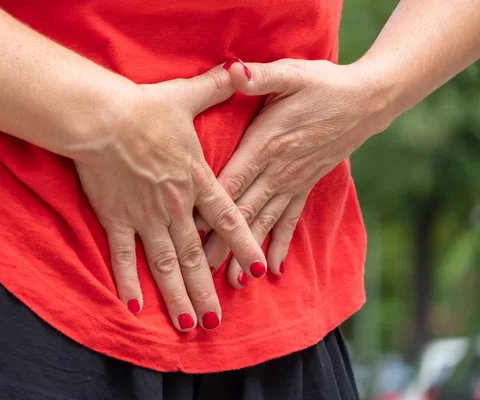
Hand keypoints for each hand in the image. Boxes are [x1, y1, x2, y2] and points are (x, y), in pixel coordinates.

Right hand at [73, 66, 266, 330]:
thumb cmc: (146, 108)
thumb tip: (242, 68)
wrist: (103, 119)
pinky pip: (123, 257)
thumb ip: (219, 86)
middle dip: (207, 290)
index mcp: (196, 181)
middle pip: (196, 255)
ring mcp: (145, 218)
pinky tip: (134, 307)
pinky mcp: (116, 220)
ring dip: (177, 296)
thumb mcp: (188, 95)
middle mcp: (175, 207)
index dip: (244, 245)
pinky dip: (129, 282)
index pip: (228, 219)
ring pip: (166, 265)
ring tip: (188, 324)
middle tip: (217, 321)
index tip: (259, 271)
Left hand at [197, 58, 390, 287]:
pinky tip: (275, 270)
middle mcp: (277, 171)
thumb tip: (233, 70)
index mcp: (265, 145)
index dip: (210, 210)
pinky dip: (281, 245)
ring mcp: (292, 182)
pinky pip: (290, 221)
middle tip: (201, 273)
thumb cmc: (323, 84)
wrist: (365, 100)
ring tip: (233, 282)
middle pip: (243, 212)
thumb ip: (260, 77)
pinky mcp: (304, 186)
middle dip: (222, 243)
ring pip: (264, 223)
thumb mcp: (290, 73)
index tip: (190, 235)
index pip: (232, 184)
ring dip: (248, 253)